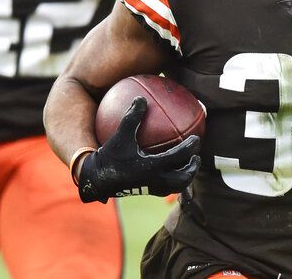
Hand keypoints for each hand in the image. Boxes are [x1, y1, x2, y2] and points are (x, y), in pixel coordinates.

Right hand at [77, 96, 200, 203]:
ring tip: (187, 165)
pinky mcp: (144, 192)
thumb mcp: (120, 135)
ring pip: (175, 187)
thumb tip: (141, 98)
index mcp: (152, 167)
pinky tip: (167, 170)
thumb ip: (132, 117)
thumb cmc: (109, 157)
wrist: (94, 181)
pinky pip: (163, 188)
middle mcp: (155, 181)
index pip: (179, 156)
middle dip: (192, 169)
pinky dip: (170, 179)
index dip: (191, 147)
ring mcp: (150, 189)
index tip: (197, 138)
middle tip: (196, 157)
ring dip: (184, 176)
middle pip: (182, 179)